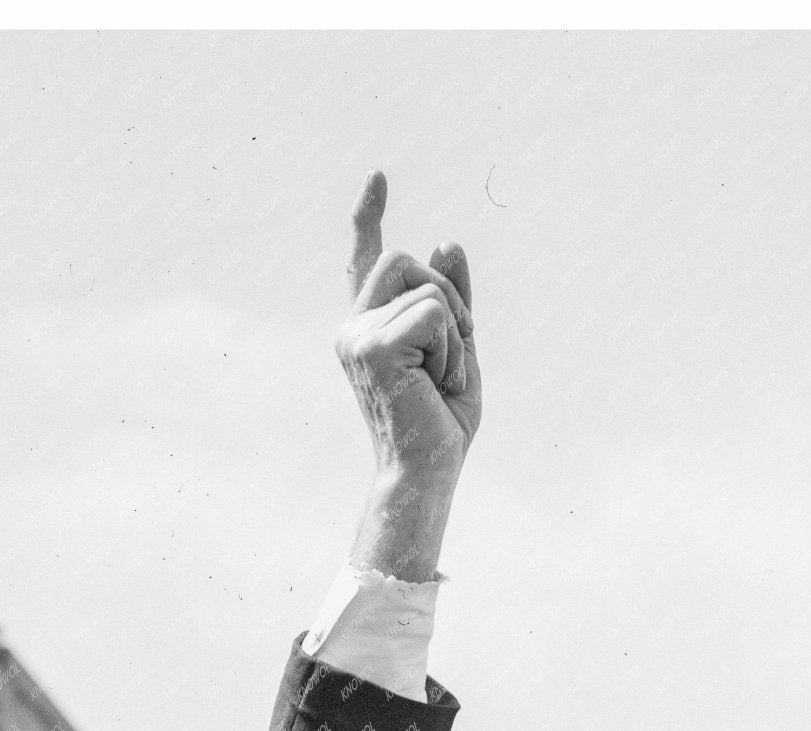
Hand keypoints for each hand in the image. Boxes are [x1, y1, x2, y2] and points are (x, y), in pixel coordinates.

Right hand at [338, 172, 480, 578]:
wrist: (427, 473)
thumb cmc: (442, 425)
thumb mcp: (458, 352)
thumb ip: (452, 300)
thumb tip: (446, 240)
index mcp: (369, 327)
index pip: (367, 260)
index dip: (369, 216)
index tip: (379, 177)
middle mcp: (353, 326)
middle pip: (404, 259)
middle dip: (448, 295)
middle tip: (458, 351)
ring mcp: (356, 335)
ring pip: (423, 285)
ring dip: (454, 328)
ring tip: (446, 376)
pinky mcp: (372, 346)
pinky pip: (433, 313)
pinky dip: (453, 347)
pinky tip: (441, 382)